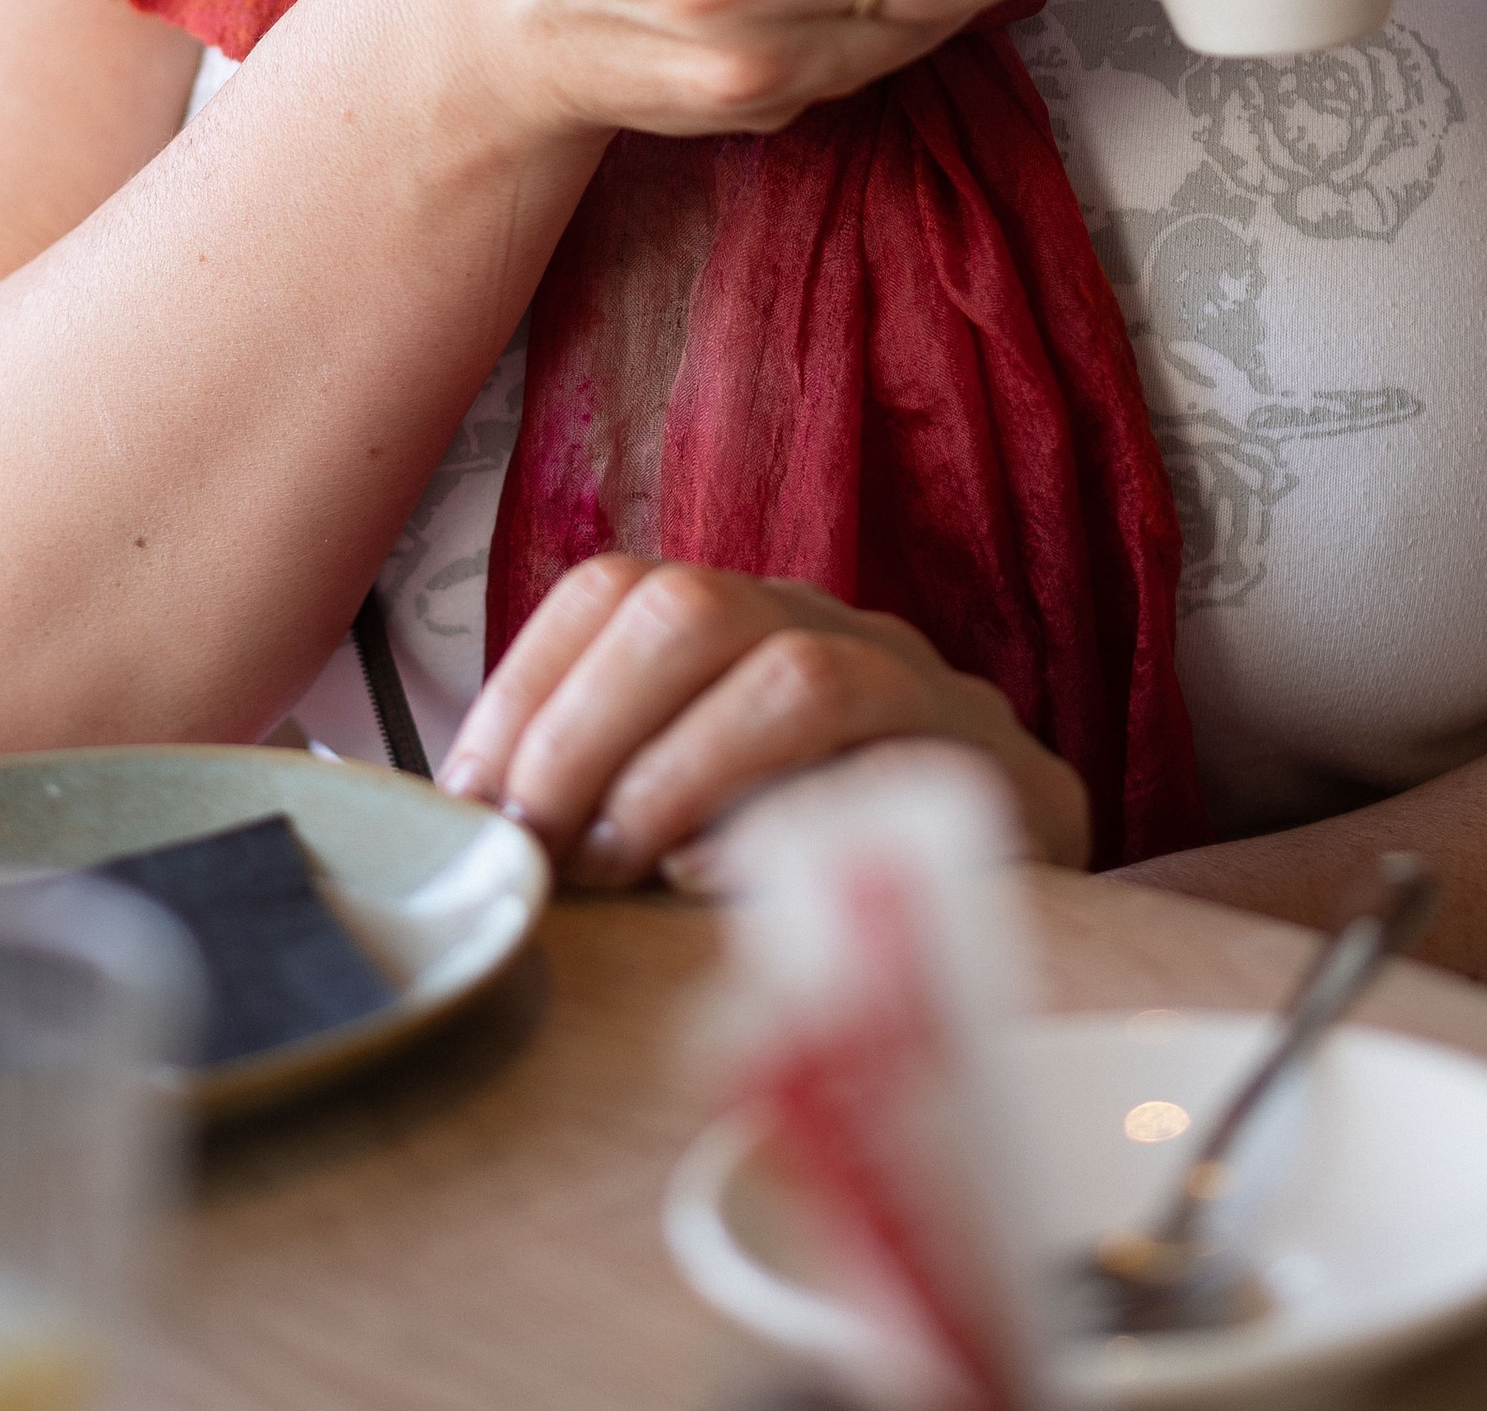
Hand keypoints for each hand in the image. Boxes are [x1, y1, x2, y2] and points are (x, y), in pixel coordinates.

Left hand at [436, 551, 1090, 879]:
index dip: (528, 683)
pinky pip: (895, 775)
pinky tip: (723, 885)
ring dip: (678, 774)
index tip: (469, 797)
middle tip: (538, 844)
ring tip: (621, 864)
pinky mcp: (1002, 782)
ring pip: (793, 675)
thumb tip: (466, 819)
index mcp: (745, 622)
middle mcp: (829, 628)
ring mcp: (924, 695)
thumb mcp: (694, 808)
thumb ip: (600, 793)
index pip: (617, 589)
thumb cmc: (825, 859)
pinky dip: (797, 828)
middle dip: (584, 727)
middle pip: (692, 610)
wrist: (1020, 897)